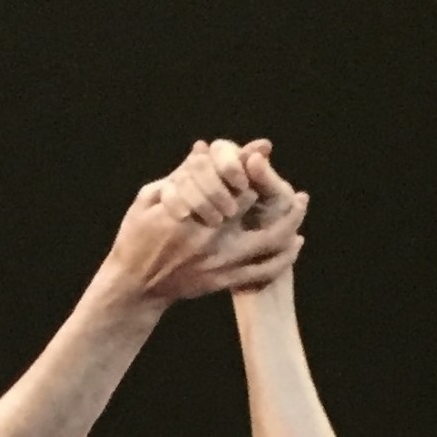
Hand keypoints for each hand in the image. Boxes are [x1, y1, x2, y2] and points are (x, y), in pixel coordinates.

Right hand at [106, 135, 307, 307]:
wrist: (135, 288)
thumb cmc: (136, 238)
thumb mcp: (148, 200)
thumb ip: (179, 175)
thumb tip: (203, 148)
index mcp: (190, 212)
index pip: (231, 183)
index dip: (250, 165)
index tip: (263, 153)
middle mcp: (208, 237)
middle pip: (254, 206)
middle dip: (273, 190)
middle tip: (292, 184)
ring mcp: (218, 262)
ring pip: (267, 243)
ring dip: (290, 223)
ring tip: (301, 205)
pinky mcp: (222, 281)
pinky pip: (261, 272)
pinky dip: (283, 258)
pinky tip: (295, 243)